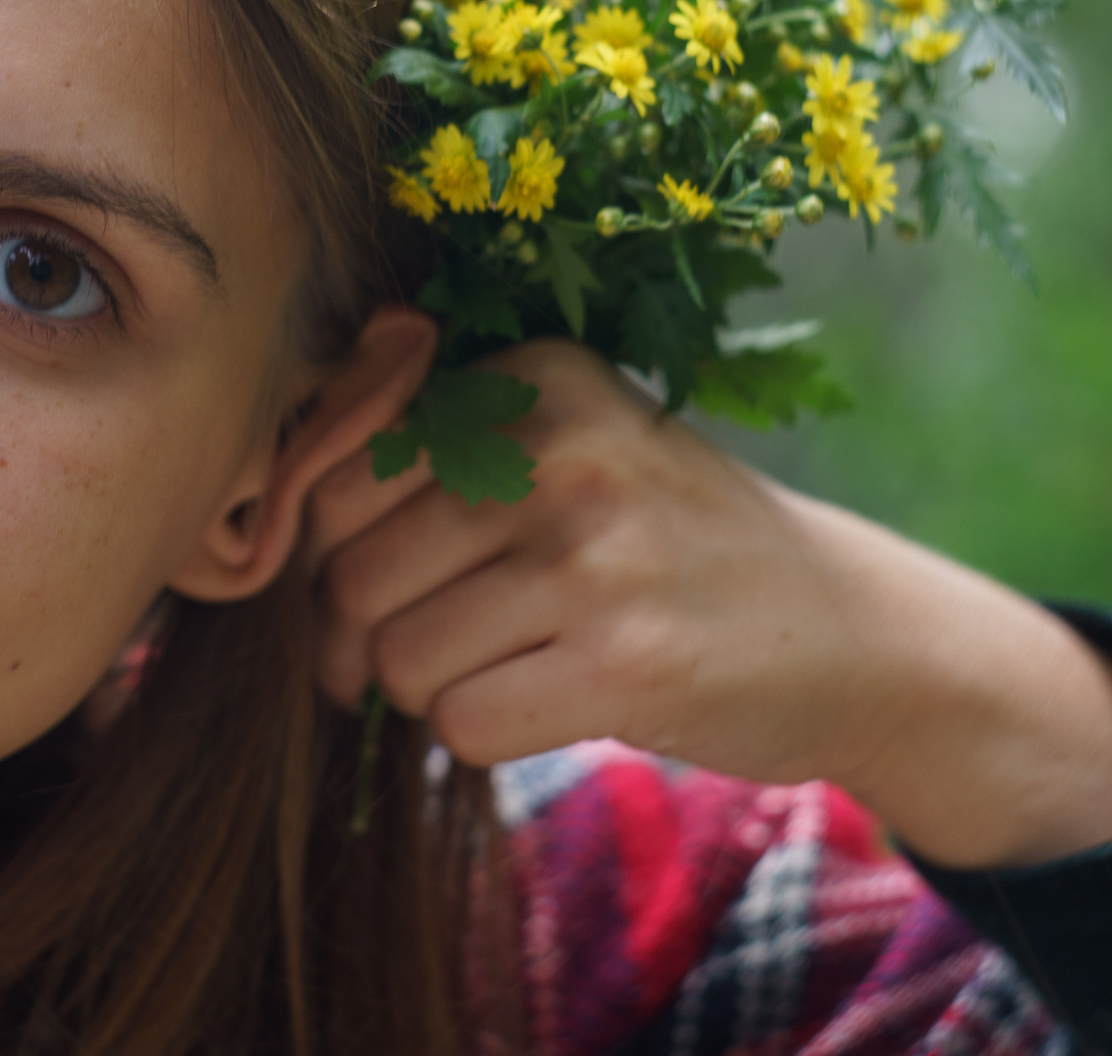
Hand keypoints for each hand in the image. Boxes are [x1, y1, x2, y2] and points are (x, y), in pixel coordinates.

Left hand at [308, 335, 1111, 868]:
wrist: (855, 633)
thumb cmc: (671, 544)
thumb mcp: (575, 446)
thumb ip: (435, 450)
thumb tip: (256, 517)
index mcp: (536, 375)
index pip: (341, 467)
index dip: (328, 548)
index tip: (376, 585)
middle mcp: (563, 447)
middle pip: (353, 569)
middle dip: (363, 635)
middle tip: (424, 652)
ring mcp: (598, 553)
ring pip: (399, 656)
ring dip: (427, 690)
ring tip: (502, 669)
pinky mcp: (627, 661)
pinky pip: (461, 723)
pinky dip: (480, 736)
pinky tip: (547, 705)